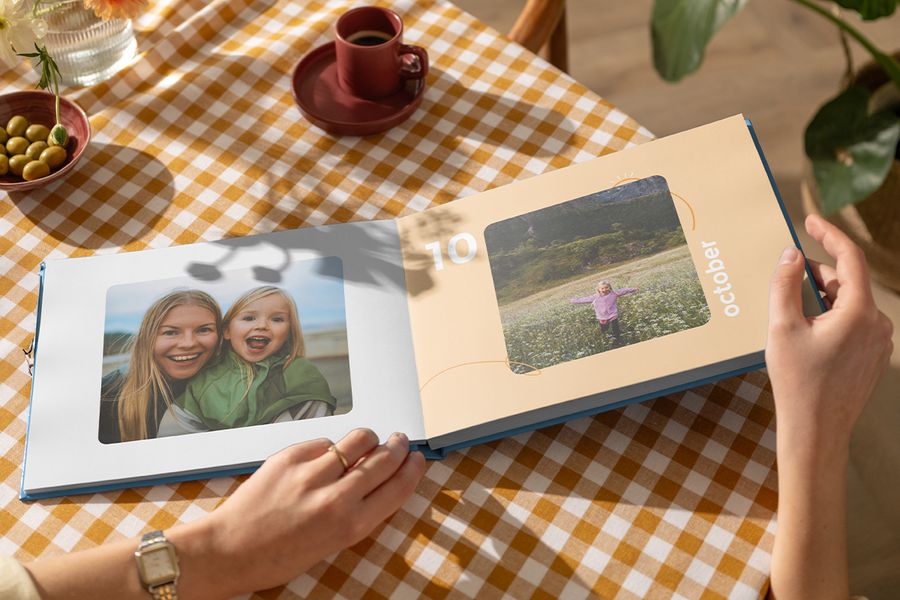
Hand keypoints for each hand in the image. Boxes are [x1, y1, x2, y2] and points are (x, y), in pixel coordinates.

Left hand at [171, 429, 425, 597]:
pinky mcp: (289, 457)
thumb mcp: (330, 544)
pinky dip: (328, 447)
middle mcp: (336, 499)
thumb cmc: (277, 556)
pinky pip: (323, 442)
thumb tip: (376, 476)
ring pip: (357, 440)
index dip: (411, 470)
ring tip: (366, 441)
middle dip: (397, 446)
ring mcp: (311, 475)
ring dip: (367, 439)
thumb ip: (356, 512)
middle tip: (400, 440)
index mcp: (350, 526)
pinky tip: (323, 457)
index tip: (417, 458)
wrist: (228, 550)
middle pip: (382, 460)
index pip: (396, 488)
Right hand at [766, 214, 892, 454]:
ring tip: (792, 306)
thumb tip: (791, 254)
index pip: (848, 258)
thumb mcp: (782, 327)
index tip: (810, 220)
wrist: (817, 430)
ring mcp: (880, 342)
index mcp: (859, 312)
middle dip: (818, 273)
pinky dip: (832, 315)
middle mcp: (878, 324)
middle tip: (788, 271)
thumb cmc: (798, 382)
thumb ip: (785, 284)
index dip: (828, 234)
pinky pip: (854, 323)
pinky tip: (807, 328)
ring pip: (851, 304)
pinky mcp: (874, 357)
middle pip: (847, 282)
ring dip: (824, 296)